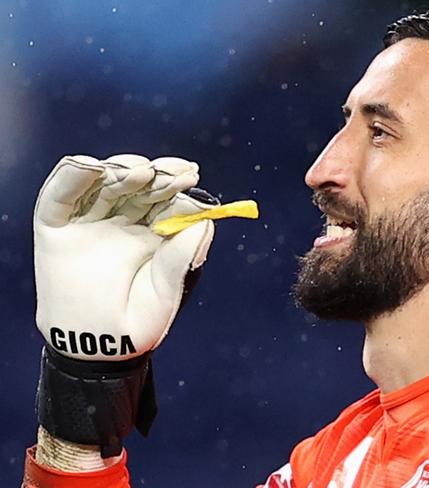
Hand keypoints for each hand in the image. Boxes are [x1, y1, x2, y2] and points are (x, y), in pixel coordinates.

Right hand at [34, 154, 214, 360]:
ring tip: (140, 171)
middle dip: (155, 174)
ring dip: (121, 170)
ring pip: (104, 182)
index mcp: (153, 231)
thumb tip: (205, 218)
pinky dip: (72, 176)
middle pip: (137, 183)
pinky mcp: (56, 225)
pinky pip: (62, 194)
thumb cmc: (138, 322)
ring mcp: (90, 220)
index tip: (190, 175)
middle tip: (170, 171)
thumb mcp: (167, 289)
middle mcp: (122, 220)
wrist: (97, 348)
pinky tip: (91, 167)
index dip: (176, 183)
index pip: (164, 196)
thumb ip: (183, 255)